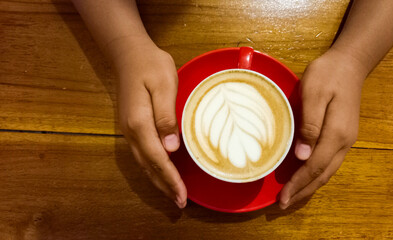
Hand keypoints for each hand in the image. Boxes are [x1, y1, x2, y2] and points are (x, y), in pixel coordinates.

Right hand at [114, 38, 186, 207]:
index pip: (157, 158)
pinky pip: (142, 154)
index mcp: (139, 123)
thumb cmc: (151, 66)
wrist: (130, 54)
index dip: (170, 178)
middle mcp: (131, 132)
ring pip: (144, 163)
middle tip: (180, 202)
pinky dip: (153, 168)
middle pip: (148, 166)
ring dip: (158, 180)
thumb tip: (171, 148)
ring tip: (172, 194)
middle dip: (164, 186)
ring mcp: (129, 130)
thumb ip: (166, 117)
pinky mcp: (132, 126)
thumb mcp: (164, 86)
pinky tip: (161, 173)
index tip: (182, 195)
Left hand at [280, 49, 367, 208]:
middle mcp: (344, 142)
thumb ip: (309, 125)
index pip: (314, 167)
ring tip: (293, 196)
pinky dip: (316, 174)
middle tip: (283, 204)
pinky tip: (305, 177)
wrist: (349, 63)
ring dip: (310, 185)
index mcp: (336, 133)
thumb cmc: (328, 74)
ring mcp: (346, 139)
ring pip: (328, 171)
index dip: (298, 184)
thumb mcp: (314, 94)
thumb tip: (302, 157)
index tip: (282, 197)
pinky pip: (329, 162)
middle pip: (323, 175)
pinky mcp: (342, 135)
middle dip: (303, 191)